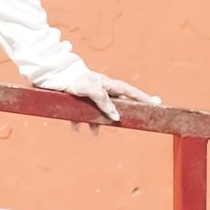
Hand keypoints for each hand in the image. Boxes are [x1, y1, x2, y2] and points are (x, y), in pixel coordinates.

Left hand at [41, 68, 161, 124]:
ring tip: (94, 134)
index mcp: (108, 84)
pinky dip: (79, 121)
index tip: (156, 102)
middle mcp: (101, 89)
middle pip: (116, 104)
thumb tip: (116, 116)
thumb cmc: (74, 79)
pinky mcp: (78, 99)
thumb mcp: (91, 89)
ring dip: (96, 123)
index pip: (130, 91)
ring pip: (98, 112)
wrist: (53, 75)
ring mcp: (90, 95)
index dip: (143, 97)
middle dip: (122, 113)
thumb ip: (104, 102)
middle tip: (132, 121)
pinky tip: (75, 129)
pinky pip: (81, 113)